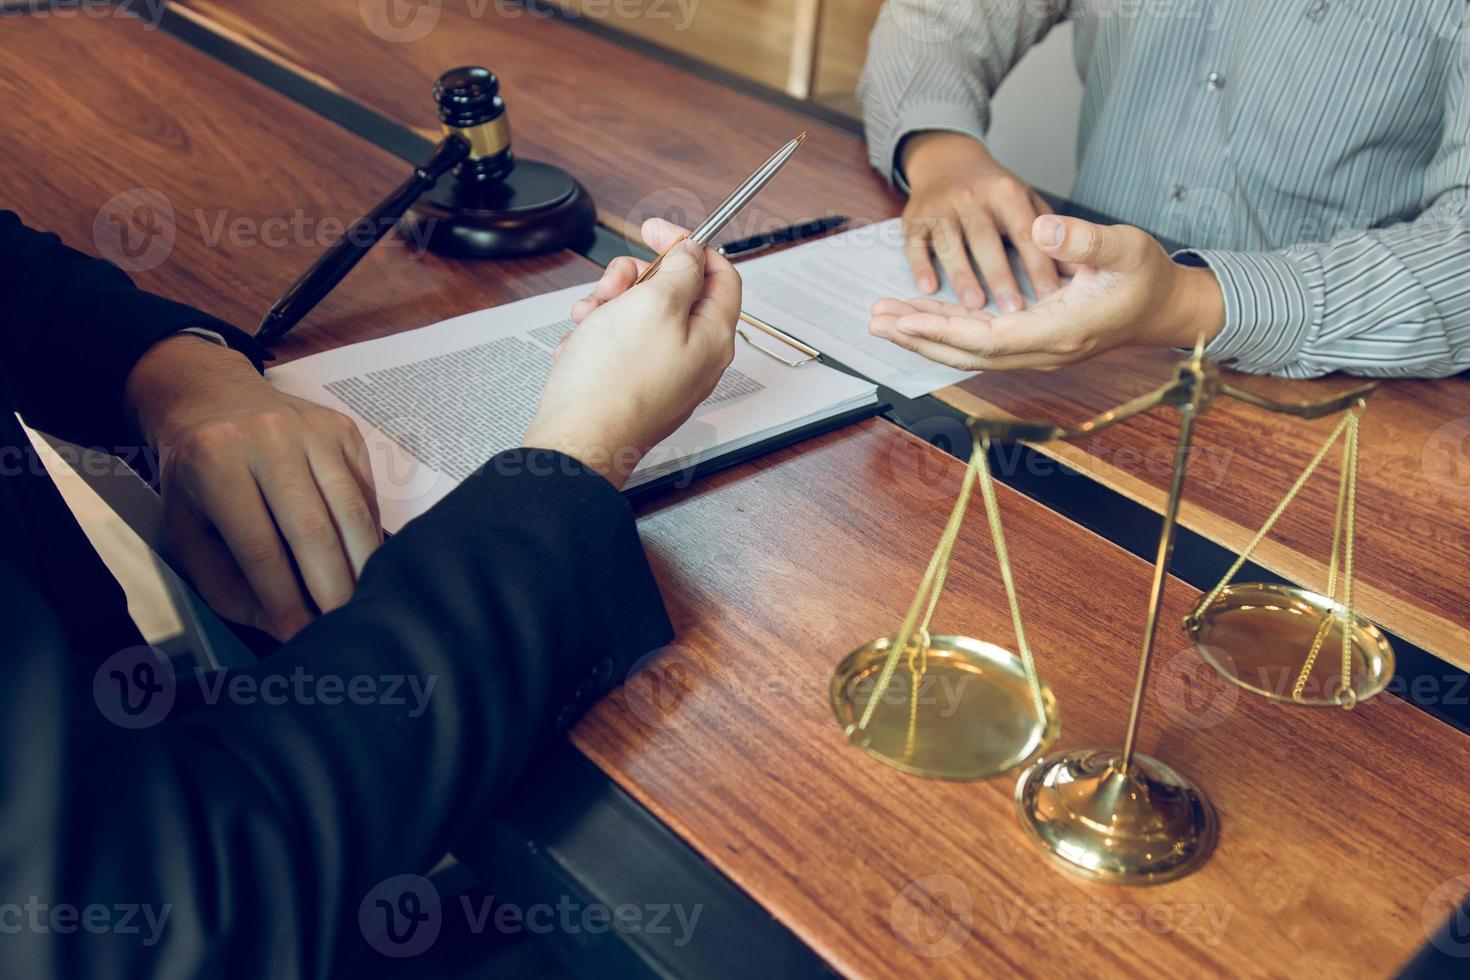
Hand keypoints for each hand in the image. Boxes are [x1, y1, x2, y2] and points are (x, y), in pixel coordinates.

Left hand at [126, 336, 381, 639]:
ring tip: (364, 601)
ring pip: (351, 510)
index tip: (300, 634)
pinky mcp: (344, 430)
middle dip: (332, 588)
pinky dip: (369, 532)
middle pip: (313, 529)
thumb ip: (224, 582)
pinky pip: (366, 492)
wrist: (214, 396)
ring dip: (362, 565)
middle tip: (343, 625)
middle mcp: (268, 438)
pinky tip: (365, 560)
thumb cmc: (197, 472)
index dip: (283, 598)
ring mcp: (313, 431)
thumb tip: (279, 624)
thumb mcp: (184, 527)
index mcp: (216, 462)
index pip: (258, 546)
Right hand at [523, 218, 739, 488]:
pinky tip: (580, 349)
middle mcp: (692, 358)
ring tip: (590, 322)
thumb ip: (681, 270)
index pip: (720, 275)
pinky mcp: (629, 386)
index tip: (656, 231)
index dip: (688, 245)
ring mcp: (661, 374)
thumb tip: (692, 254)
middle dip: (635, 280)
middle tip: (615, 287)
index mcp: (712, 337)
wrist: (576, 439)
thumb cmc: (614, 383)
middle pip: (673, 293)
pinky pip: (614, 345)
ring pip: (636, 316)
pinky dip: (594, 338)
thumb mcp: (654, 303)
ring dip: (607, 307)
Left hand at [869, 214, 1225, 370]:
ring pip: (969, 349)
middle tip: (875, 321)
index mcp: (1059, 331)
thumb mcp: (1125, 247)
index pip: (986, 338)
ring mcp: (1036, 349)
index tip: (903, 320)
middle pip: (966, 351)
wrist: (1168, 307)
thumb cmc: (1147, 276)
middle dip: (919, 336)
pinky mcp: (1033, 340)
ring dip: (926, 334)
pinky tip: (921, 318)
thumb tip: (1040, 228)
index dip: (941, 330)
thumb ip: (1084, 239)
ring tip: (885, 319)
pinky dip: (948, 329)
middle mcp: (1042, 350)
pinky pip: (981, 340)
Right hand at [899, 131, 1067, 311]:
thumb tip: (1076, 271)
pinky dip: (920, 266)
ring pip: (949, 244)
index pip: (1025, 231)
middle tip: (1014, 311)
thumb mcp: (1024, 198)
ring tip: (974, 308)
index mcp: (1005, 192)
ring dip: (962, 276)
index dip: (1038, 263)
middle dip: (999, 276)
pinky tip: (929, 289)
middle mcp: (971, 196)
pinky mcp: (913, 219)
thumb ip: (1046, 233)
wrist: (946, 160)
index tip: (1051, 295)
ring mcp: (939, 207)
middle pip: (985, 239)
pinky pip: (915, 245)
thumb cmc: (993, 190)